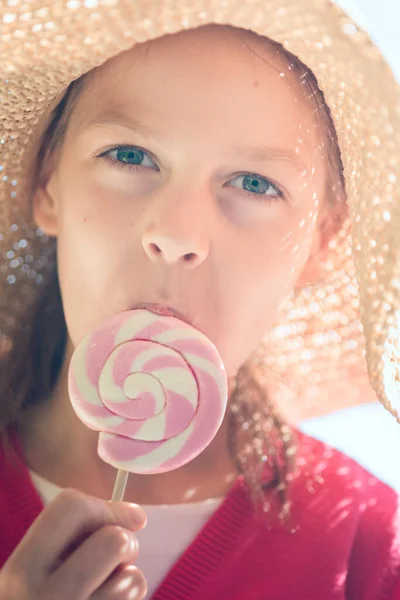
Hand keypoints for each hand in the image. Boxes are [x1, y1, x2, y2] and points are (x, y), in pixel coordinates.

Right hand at [0, 488, 147, 598]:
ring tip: (106, 588)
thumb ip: (70, 538)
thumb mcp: (31, 571)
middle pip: (113, 540)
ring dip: (127, 577)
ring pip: (133, 578)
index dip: (103, 506)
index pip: (69, 507)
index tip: (120, 518)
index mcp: (21, 571)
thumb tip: (136, 517)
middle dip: (124, 541)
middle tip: (115, 555)